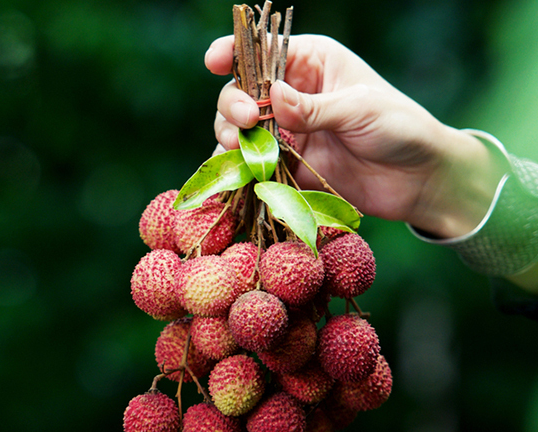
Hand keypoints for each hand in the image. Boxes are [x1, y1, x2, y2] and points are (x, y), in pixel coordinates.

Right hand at [205, 34, 506, 238]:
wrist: (420, 180)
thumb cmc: (400, 127)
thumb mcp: (359, 109)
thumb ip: (314, 107)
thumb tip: (271, 98)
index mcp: (312, 63)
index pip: (264, 49)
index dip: (234, 51)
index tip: (214, 61)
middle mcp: (293, 93)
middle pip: (242, 91)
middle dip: (233, 104)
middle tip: (245, 121)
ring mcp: (287, 131)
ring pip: (240, 128)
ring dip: (231, 136)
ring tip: (238, 148)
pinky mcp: (287, 165)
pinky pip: (253, 164)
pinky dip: (242, 168)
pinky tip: (239, 172)